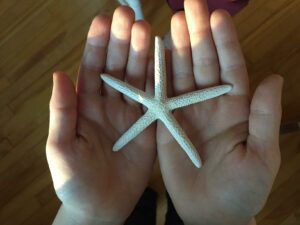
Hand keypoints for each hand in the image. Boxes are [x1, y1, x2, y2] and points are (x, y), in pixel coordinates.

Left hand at [46, 6, 154, 224]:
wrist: (102, 206)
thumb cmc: (75, 181)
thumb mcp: (61, 147)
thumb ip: (62, 112)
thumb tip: (58, 74)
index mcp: (86, 105)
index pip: (91, 67)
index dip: (97, 44)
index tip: (103, 20)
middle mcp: (109, 103)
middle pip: (117, 67)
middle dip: (123, 41)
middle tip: (131, 17)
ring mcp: (132, 113)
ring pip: (138, 78)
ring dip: (143, 55)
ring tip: (148, 31)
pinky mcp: (150, 125)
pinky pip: (155, 99)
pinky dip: (160, 79)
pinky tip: (164, 59)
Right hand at [157, 1, 282, 224]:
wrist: (211, 213)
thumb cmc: (242, 190)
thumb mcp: (262, 157)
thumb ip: (264, 117)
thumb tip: (272, 78)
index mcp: (236, 109)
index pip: (231, 69)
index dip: (225, 43)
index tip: (218, 17)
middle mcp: (210, 104)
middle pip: (204, 64)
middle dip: (197, 35)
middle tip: (189, 6)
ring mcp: (186, 111)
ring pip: (182, 74)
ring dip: (177, 48)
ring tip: (172, 23)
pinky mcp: (166, 123)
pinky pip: (162, 95)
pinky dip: (158, 74)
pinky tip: (156, 54)